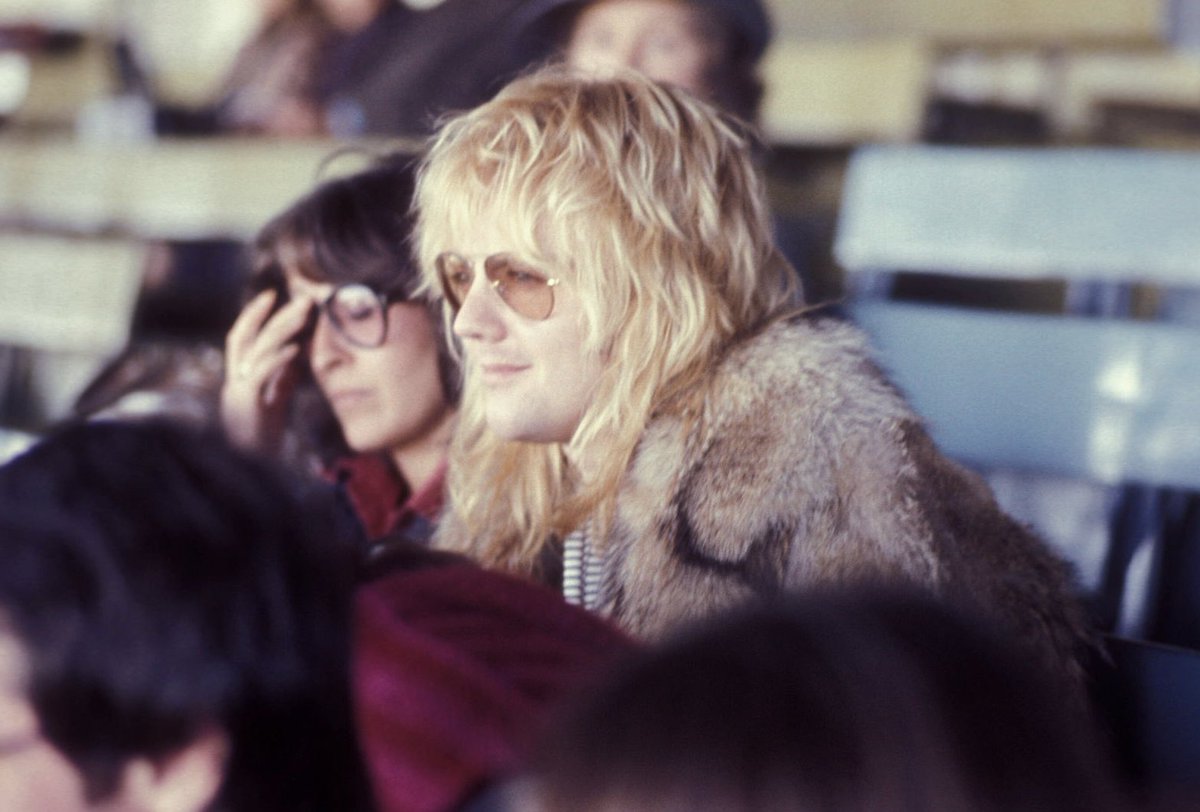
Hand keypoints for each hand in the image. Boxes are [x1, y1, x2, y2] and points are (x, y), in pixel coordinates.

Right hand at [220, 289, 311, 452]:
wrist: (251, 472)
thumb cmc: (262, 440)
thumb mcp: (275, 401)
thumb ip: (282, 377)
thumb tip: (298, 352)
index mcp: (238, 378)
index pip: (241, 337)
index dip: (254, 314)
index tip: (275, 295)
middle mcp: (233, 381)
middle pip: (247, 336)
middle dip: (274, 314)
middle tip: (302, 298)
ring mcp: (237, 392)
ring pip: (254, 350)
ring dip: (281, 329)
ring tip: (303, 313)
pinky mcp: (246, 406)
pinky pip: (260, 376)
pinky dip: (278, 359)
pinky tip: (297, 349)